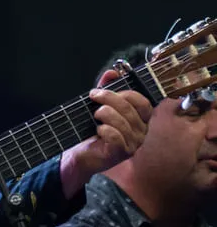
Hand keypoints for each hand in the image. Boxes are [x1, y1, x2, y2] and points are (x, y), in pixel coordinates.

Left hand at [60, 71, 152, 197]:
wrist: (81, 153)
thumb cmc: (93, 130)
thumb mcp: (100, 106)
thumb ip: (107, 88)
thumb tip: (112, 72)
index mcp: (141, 120)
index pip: (143, 103)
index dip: (126, 93)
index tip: (103, 90)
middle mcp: (141, 133)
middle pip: (129, 109)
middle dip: (109, 98)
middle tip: (94, 96)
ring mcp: (134, 144)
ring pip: (122, 122)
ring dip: (104, 114)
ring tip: (95, 116)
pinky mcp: (122, 153)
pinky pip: (116, 136)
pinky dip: (104, 130)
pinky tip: (98, 130)